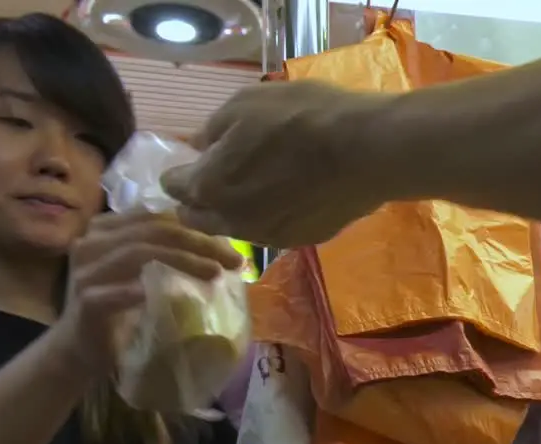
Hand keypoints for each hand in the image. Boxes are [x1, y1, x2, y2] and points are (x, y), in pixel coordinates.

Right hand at [44, 211, 243, 375]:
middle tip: (232, 259)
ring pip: (138, 254)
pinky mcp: (85, 302)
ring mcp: (85, 272)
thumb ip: (162, 253)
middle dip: (197, 242)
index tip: (229, 244)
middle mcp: (91, 243)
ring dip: (181, 261)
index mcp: (104, 230)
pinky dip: (140, 290)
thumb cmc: (117, 310)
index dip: (195, 226)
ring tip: (214, 273)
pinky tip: (163, 292)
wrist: (80, 350)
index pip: (155, 217)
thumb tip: (215, 245)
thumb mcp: (139, 274)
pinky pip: (115, 292)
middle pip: (152, 231)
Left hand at [161, 82, 393, 248]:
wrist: (365, 151)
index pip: (174, 186)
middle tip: (210, 182)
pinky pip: (269, 232)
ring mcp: (266, 236)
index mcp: (208, 186)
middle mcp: (230, 220)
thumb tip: (199, 146)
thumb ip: (213, 129)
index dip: (178, 172)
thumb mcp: (246, 104)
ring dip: (231, 213)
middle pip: (198, 218)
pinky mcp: (298, 242)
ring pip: (234, 229)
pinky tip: (284, 199)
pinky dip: (266, 218)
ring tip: (248, 192)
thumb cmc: (301, 118)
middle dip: (197, 201)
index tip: (188, 163)